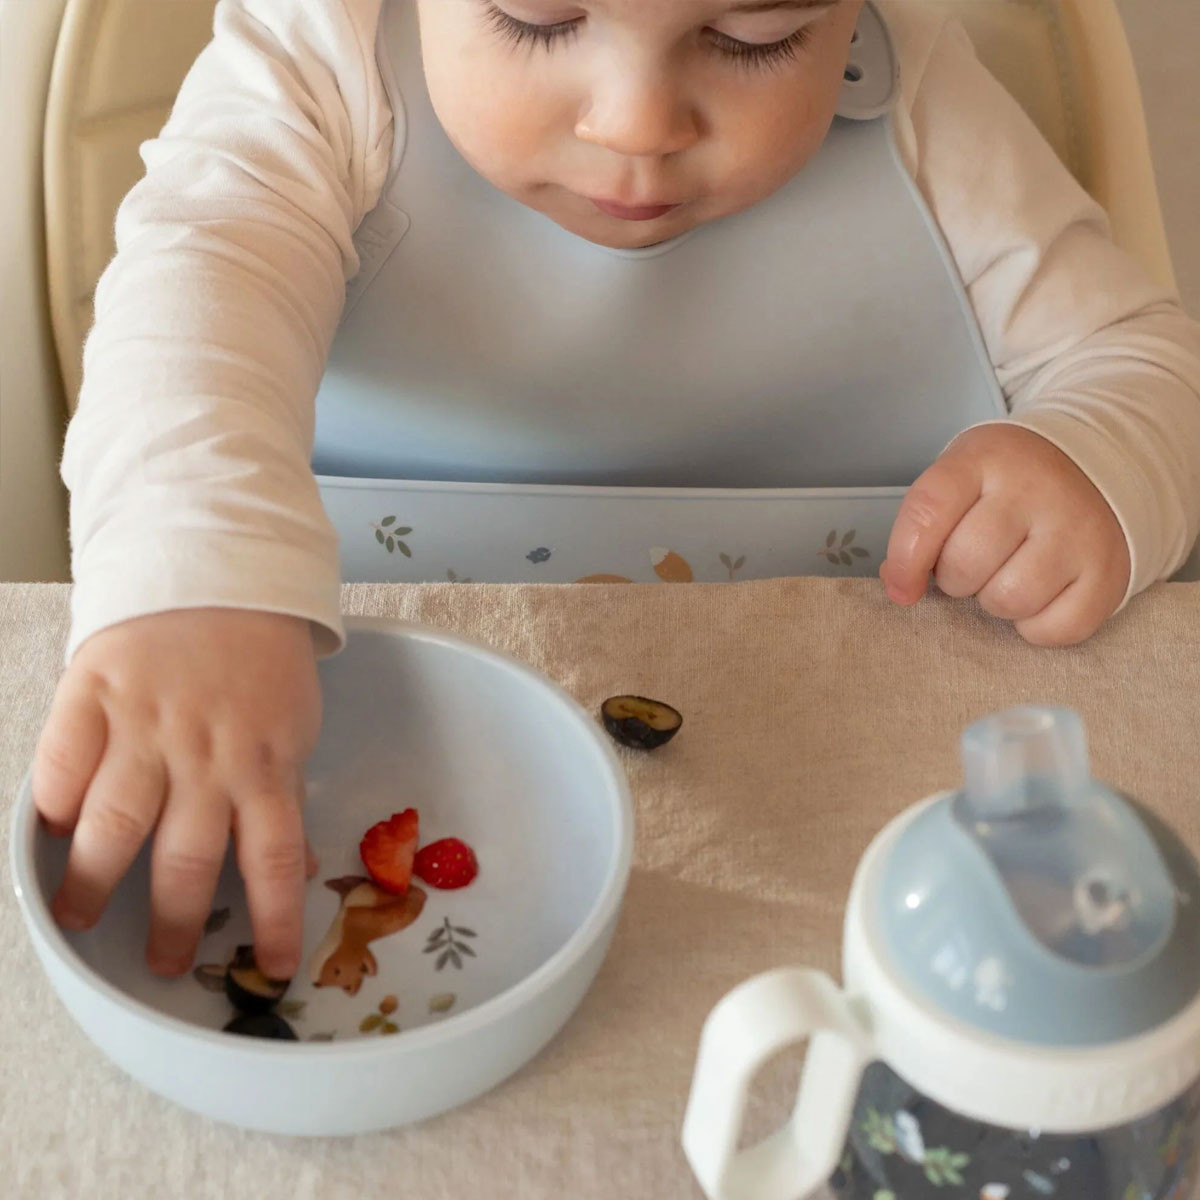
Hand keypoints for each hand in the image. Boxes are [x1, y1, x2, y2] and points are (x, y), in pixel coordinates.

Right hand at [33, 609, 321, 977]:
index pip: (274, 860)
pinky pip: (62, 762)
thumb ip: (283, 795)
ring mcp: (146, 727)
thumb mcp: (293, 727)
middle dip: (173, 924)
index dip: (275, 921)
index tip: (271, 969)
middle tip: (162, 963)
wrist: (217, 571)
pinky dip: (50, 800)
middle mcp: (206, 757)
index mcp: (266, 765)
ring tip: (74, 917)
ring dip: (90, 881)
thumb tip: (292, 867)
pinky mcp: (94, 696)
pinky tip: (43, 830)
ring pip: (114, 824)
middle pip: (185, 860)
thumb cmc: (260, 658)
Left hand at [880, 424, 1130, 645]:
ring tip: (1005, 576)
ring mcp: (1079, 530)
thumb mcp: (961, 479)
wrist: (1097, 470)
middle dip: (954, 578)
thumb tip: (899, 584)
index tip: (902, 586)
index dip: (905, 558)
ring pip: (1009, 600)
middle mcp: (1036, 489)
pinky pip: (1055, 628)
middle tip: (970, 566)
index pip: (929, 509)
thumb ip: (923, 524)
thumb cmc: (1008, 484)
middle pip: (966, 564)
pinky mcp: (1109, 572)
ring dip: (994, 602)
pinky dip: (1035, 626)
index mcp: (986, 458)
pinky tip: (1038, 596)